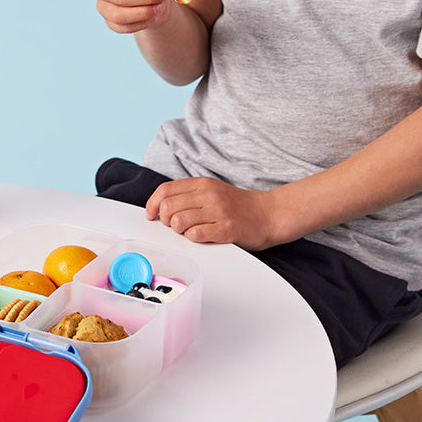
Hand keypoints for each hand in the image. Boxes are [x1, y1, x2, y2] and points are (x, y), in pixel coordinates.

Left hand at [145, 177, 275, 249]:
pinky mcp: (226, 228)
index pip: (165, 190)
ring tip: (190, 231)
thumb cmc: (239, 206)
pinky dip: (193, 238)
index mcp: (202, 183)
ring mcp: (217, 211)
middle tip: (175, 226)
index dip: (152, 204)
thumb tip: (161, 206)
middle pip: (168, 207)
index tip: (151, 215)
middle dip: (166, 220)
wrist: (270, 214)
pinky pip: (195, 235)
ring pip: (179, 221)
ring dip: (179, 231)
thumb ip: (189, 195)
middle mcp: (208, 194)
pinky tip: (202, 236)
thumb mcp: (212, 191)